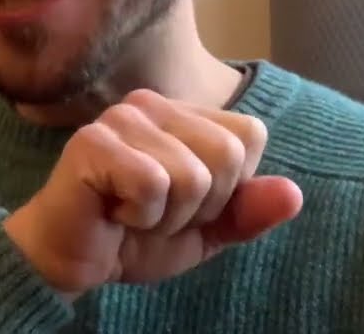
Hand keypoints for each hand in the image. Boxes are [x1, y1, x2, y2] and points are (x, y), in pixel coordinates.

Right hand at [3, 88, 302, 298]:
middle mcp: (153, 103)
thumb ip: (248, 212)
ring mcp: (121, 118)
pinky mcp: (93, 143)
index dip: (230, 188)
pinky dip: (141, 216)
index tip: (186, 203)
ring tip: (131, 214)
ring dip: (167, 218)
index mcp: (183, 114)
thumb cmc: (131, 236)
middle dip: (201, 206)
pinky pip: (154, 185)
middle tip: (156, 212)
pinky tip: (113, 213)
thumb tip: (295, 194)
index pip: (249, 135)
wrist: (68, 260)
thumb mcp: (205, 233)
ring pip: (193, 176)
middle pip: (229, 154)